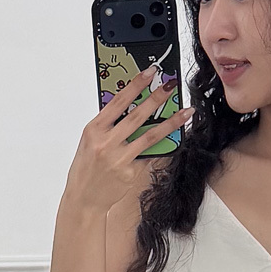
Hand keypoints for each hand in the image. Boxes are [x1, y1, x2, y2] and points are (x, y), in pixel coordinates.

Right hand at [61, 65, 192, 216]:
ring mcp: (120, 159)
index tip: (150, 72)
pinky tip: (174, 137)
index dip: (136, 84)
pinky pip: (149, 155)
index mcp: (94, 129)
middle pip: (137, 115)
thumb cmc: (86, 168)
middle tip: (171, 86)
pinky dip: (162, 145)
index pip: (118, 101)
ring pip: (151, 136)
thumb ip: (108, 124)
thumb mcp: (90, 141)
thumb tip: (131, 105)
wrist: (84, 199)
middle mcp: (106, 143)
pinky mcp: (130, 173)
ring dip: (171, 122)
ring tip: (186, 112)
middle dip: (157, 98)